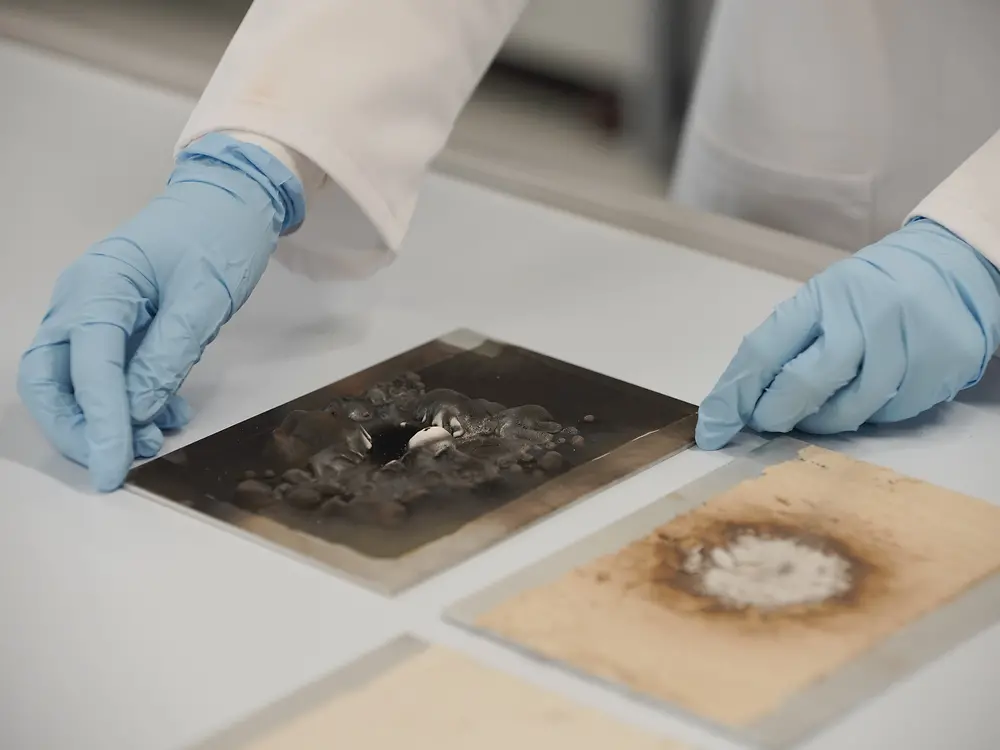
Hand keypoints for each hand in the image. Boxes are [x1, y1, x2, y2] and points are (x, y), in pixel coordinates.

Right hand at [18, 134, 305, 489]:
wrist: (232, 200)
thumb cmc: (219, 234)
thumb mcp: (205, 297)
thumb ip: (170, 353)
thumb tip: (136, 410)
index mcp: (99, 286)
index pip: (86, 367)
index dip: (98, 423)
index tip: (114, 469)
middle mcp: (82, 300)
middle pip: (50, 379)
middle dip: (77, 429)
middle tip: (118, 465)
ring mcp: (94, 312)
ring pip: (73, 381)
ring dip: (105, 421)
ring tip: (156, 440)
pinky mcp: (116, 323)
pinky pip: (105, 373)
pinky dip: (128, 403)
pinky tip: (167, 416)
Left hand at [696, 219, 999, 448]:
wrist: (953, 265)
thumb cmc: (872, 290)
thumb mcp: (825, 298)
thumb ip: (789, 344)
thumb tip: (743, 402)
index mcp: (823, 296)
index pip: (763, 350)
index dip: (732, 395)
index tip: (711, 427)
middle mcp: (863, 317)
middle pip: (805, 384)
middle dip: (776, 413)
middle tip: (766, 423)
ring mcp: (905, 344)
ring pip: (850, 410)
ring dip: (822, 422)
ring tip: (819, 410)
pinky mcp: (939, 369)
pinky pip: (891, 415)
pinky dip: (870, 416)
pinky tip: (871, 395)